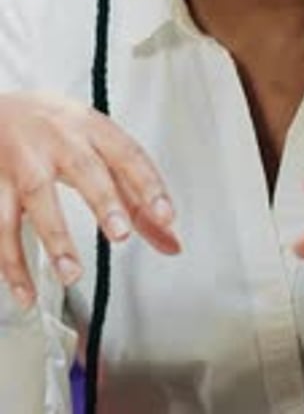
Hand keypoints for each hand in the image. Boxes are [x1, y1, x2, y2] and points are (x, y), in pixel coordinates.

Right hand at [0, 92, 179, 308]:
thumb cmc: (55, 129)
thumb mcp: (97, 147)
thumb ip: (135, 195)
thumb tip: (171, 241)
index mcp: (93, 128)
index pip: (128, 153)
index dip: (149, 184)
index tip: (166, 216)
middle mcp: (60, 139)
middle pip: (84, 167)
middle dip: (104, 201)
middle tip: (121, 234)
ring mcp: (24, 159)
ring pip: (37, 195)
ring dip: (55, 238)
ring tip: (72, 273)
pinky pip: (3, 225)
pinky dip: (12, 262)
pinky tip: (26, 291)